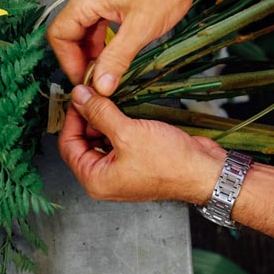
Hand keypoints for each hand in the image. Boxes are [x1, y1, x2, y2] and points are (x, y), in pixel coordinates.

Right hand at [46, 0, 204, 94]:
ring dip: (90, 52)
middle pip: (68, 33)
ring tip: (105, 72)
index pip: (59, 34)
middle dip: (79, 59)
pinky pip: (95, 23)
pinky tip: (112, 55)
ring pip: (82, 30)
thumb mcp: (141, 28)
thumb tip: (101, 85)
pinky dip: (100, 41)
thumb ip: (117, 58)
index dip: (68, 61)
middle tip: (95, 80)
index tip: (84, 81)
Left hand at [59, 84, 225, 203]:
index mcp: (95, 180)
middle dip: (88, 117)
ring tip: (110, 99)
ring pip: (100, 138)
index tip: (79, 97)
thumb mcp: (128, 133)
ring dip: (103, 118)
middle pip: (82, 141)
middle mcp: (104, 178)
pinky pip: (117, 139)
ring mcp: (120, 170)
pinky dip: (117, 123)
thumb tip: (80, 97)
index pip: (68, 145)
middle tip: (94, 93)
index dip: (72, 118)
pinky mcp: (135, 160)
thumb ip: (99, 113)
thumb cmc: (170, 163)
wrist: (206, 171)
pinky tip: (124, 108)